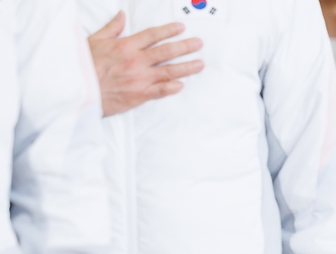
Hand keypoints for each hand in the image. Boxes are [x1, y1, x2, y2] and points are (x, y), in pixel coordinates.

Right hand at [89, 11, 204, 116]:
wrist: (76, 88)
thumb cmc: (82, 65)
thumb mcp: (94, 41)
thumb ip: (111, 28)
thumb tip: (122, 16)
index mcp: (125, 46)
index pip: (152, 35)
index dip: (169, 30)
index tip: (181, 28)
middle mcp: (136, 61)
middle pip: (166, 51)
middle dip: (185, 46)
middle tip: (199, 44)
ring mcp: (139, 79)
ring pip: (168, 71)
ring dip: (186, 67)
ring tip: (200, 64)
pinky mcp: (138, 95)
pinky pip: (160, 91)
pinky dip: (172, 88)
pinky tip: (182, 85)